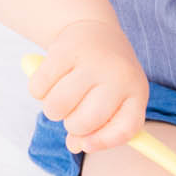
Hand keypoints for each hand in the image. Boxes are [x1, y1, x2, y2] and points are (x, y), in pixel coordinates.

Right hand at [27, 18, 148, 154]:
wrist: (95, 30)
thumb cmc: (104, 76)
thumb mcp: (111, 99)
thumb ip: (97, 127)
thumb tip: (75, 145)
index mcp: (136, 91)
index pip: (126, 127)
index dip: (104, 142)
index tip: (85, 145)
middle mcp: (118, 74)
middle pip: (85, 121)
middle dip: (71, 124)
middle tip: (72, 111)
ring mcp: (92, 60)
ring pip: (57, 107)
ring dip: (52, 109)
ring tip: (61, 96)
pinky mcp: (65, 49)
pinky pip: (39, 88)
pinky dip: (38, 91)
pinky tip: (49, 80)